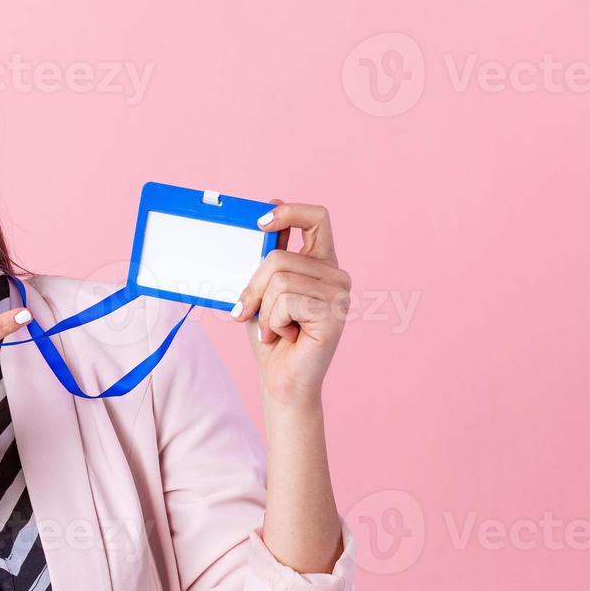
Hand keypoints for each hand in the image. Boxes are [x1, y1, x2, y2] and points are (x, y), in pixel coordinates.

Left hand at [231, 200, 350, 407]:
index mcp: (321, 263)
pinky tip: (285, 336)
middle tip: (250, 311)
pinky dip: (273, 322)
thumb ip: (270, 257)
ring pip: (279, 280)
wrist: (282, 381)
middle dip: (254, 287)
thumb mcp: (263, 290)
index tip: (260, 222)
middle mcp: (336, 275)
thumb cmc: (272, 336)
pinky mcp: (334, 314)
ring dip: (264, 310)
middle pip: (280, 257)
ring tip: (275, 328)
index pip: (317, 218)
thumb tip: (267, 210)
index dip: (289, 212)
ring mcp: (339, 294)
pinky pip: (285, 302)